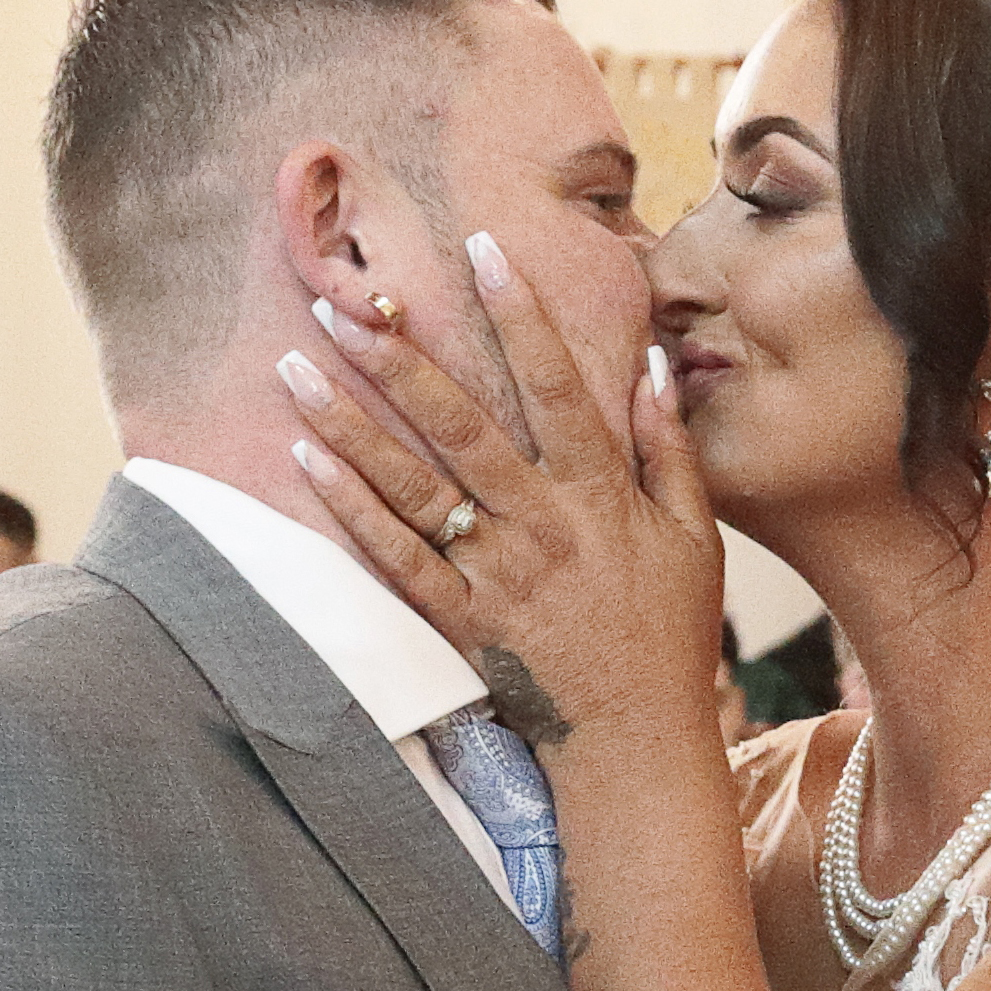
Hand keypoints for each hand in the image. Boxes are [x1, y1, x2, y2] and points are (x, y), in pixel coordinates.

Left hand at [279, 233, 728, 774]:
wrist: (635, 742)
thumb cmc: (669, 634)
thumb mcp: (695, 536)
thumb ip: (670, 450)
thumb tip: (650, 367)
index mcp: (598, 495)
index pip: (556, 386)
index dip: (520, 315)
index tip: (483, 249)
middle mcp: (539, 524)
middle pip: (460, 425)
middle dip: (398, 359)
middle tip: (343, 303)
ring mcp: (493, 573)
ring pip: (410, 484)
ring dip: (349, 423)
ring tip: (296, 368)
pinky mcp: (458, 619)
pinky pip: (394, 556)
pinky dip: (350, 507)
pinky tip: (306, 459)